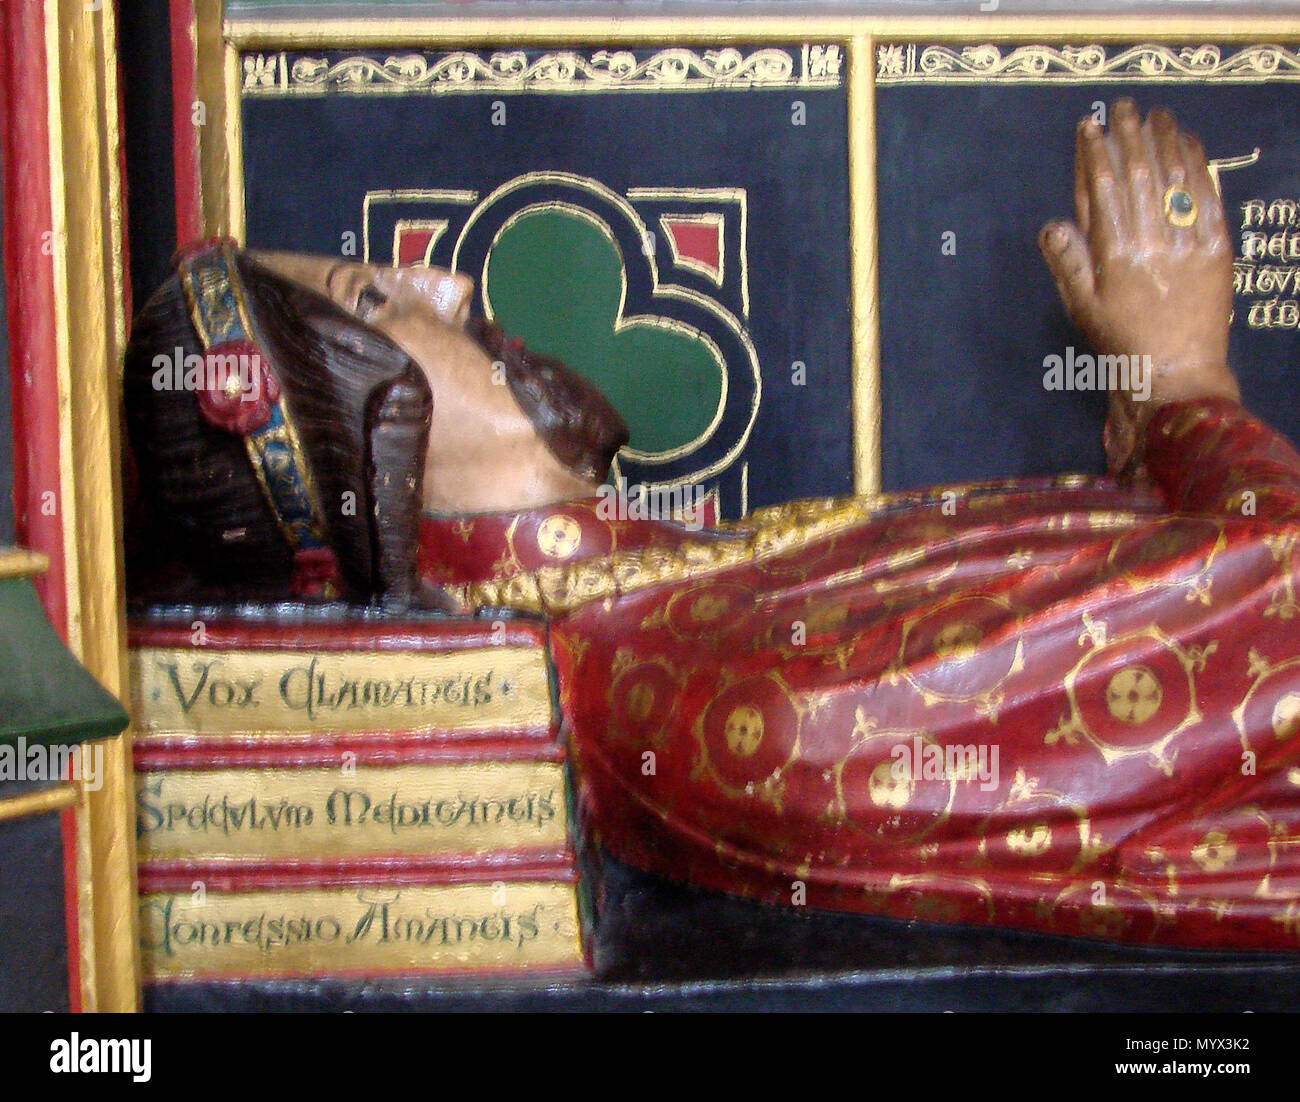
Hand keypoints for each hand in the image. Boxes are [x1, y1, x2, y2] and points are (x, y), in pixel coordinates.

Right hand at [1039, 99, 1239, 471]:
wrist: (1176, 372)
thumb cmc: (1122, 342)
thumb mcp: (1083, 308)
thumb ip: (1068, 263)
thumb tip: (1052, 225)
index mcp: (1114, 255)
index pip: (1103, 190)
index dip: (1095, 154)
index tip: (1090, 126)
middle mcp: (1152, 241)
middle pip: (1140, 174)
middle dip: (1130, 136)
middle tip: (1124, 107)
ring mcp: (1189, 242)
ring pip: (1176, 178)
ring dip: (1165, 140)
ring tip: (1157, 114)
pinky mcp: (1217, 248)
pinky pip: (1208, 197)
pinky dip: (1200, 166)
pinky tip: (1191, 144)